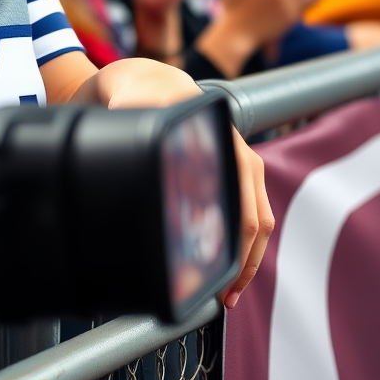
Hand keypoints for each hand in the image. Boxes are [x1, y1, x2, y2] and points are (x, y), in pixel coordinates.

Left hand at [91, 58, 273, 306]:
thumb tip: (122, 121)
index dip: (232, 245)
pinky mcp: (235, 174)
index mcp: (219, 139)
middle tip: (221, 297)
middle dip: (242, 262)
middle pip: (254, 218)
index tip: (215, 277)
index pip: (240, 200)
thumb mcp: (125, 99)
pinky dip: (243, 243)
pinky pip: (250, 212)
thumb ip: (124, 112)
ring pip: (257, 219)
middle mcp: (239, 153)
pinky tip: (227, 269)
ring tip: (227, 294)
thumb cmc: (136, 93)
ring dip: (246, 258)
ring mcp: (241, 164)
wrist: (149, 82)